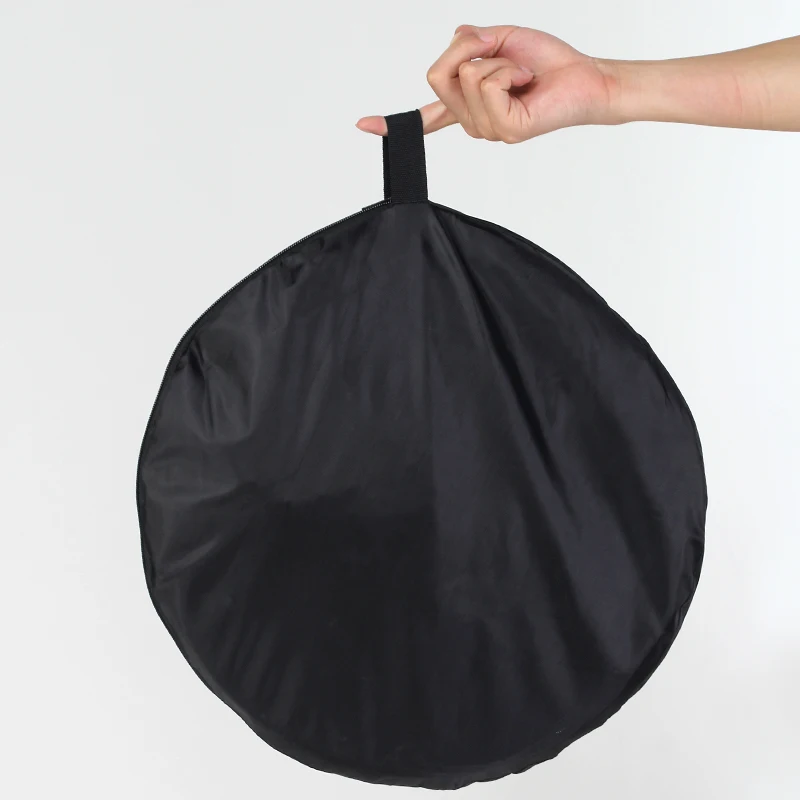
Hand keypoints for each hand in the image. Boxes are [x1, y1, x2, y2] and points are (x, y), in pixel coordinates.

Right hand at [356, 25, 618, 142]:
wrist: (585, 77)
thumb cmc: (548, 62)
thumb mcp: (502, 39)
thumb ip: (473, 42)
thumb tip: (456, 38)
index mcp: (468, 105)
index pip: (425, 116)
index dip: (392, 121)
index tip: (362, 125)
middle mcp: (472, 122)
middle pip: (438, 75)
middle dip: (469, 50)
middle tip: (502, 54)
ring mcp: (486, 130)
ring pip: (464, 77)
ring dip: (496, 61)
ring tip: (521, 74)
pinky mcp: (504, 130)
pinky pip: (486, 85)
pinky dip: (507, 71)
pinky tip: (525, 82)